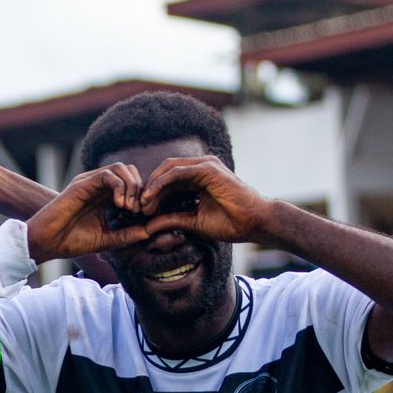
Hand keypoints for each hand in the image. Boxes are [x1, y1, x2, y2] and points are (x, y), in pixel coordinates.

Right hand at [24, 165, 150, 260]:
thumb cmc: (71, 242)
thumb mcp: (106, 240)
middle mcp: (98, 186)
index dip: (143, 197)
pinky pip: (108, 174)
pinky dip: (120, 187)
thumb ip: (126, 235)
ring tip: (130, 208)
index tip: (145, 216)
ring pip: (122, 169)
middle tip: (140, 211)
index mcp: (104, 197)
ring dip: (132, 187)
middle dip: (141, 189)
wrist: (46, 243)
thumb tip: (150, 231)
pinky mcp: (83, 183)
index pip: (132, 184)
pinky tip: (121, 205)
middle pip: (130, 172)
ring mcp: (90, 182)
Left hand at [137, 156, 274, 243]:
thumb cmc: (231, 223)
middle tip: (136, 208)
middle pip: (164, 172)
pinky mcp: (207, 168)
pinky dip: (161, 184)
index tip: (140, 212)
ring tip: (141, 205)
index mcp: (198, 178)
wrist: (256, 222)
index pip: (167, 180)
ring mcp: (204, 165)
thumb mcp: (193, 221)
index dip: (152, 194)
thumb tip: (147, 228)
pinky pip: (177, 173)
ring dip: (151, 186)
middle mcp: (200, 167)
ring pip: (168, 169)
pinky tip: (150, 197)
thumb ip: (171, 220)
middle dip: (148, 189)